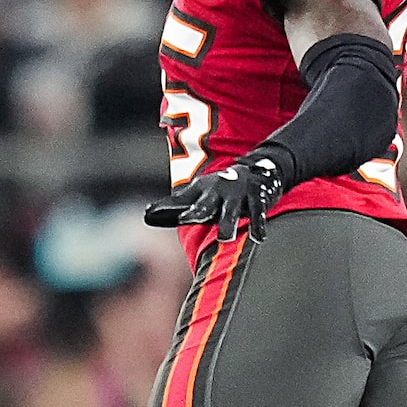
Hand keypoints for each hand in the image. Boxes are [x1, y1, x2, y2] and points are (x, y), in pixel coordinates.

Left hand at [144, 155, 287, 243]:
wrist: (260, 168)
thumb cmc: (222, 187)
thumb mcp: (200, 190)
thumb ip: (177, 203)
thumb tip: (146, 214)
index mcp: (202, 190)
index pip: (182, 200)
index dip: (167, 207)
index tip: (149, 214)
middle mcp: (218, 191)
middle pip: (205, 205)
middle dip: (196, 212)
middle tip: (184, 219)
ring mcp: (238, 195)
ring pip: (231, 211)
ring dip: (228, 223)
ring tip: (225, 237)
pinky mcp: (258, 198)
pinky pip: (257, 213)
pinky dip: (258, 225)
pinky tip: (258, 238)